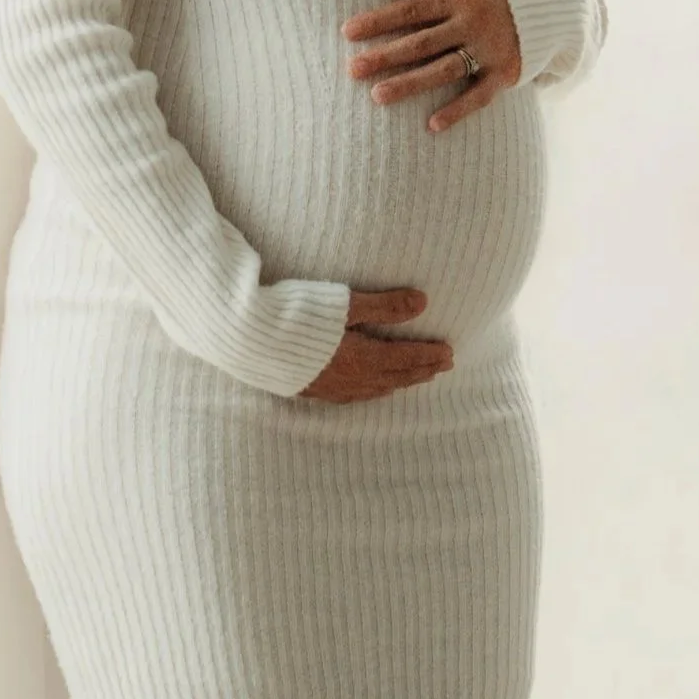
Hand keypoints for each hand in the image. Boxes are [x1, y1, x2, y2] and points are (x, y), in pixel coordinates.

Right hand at [297, 287, 453, 402]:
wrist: (248, 340)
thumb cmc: (298, 316)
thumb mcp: (346, 304)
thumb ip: (385, 305)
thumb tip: (424, 301)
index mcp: (362, 359)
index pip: (405, 359)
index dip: (429, 356)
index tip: (450, 353)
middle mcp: (349, 380)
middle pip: (394, 378)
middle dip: (421, 371)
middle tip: (444, 367)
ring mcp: (329, 388)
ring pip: (375, 390)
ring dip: (400, 383)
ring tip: (416, 379)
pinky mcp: (310, 390)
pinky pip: (353, 397)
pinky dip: (373, 392)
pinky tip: (372, 391)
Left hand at [342, 0, 521, 133]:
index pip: (410, 10)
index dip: (378, 20)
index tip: (347, 32)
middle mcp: (472, 24)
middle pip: (420, 43)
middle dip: (384, 56)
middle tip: (351, 70)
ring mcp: (489, 50)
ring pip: (443, 70)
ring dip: (410, 84)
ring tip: (378, 96)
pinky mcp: (506, 73)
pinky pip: (479, 96)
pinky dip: (457, 111)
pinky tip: (431, 125)